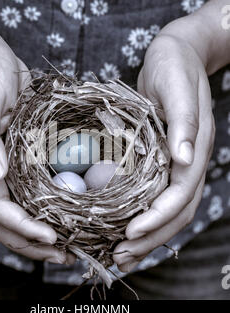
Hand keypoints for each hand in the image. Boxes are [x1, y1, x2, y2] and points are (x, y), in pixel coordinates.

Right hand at [0, 24, 72, 264]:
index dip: (23, 228)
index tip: (52, 238)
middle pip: (7, 222)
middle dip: (33, 244)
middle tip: (65, 255)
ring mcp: (8, 168)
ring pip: (19, 214)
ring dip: (40, 236)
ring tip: (69, 247)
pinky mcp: (22, 160)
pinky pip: (32, 194)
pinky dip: (47, 212)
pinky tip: (67, 218)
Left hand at [113, 28, 214, 271]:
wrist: (175, 56)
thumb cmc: (174, 67)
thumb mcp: (177, 87)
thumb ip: (184, 122)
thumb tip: (184, 159)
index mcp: (193, 150)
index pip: (179, 195)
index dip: (157, 218)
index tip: (130, 233)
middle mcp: (186, 163)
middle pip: (174, 213)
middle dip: (149, 238)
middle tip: (120, 256)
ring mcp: (175, 164)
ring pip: (165, 212)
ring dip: (144, 236)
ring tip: (119, 253)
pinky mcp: (160, 161)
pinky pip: (152, 196)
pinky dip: (139, 216)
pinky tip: (121, 226)